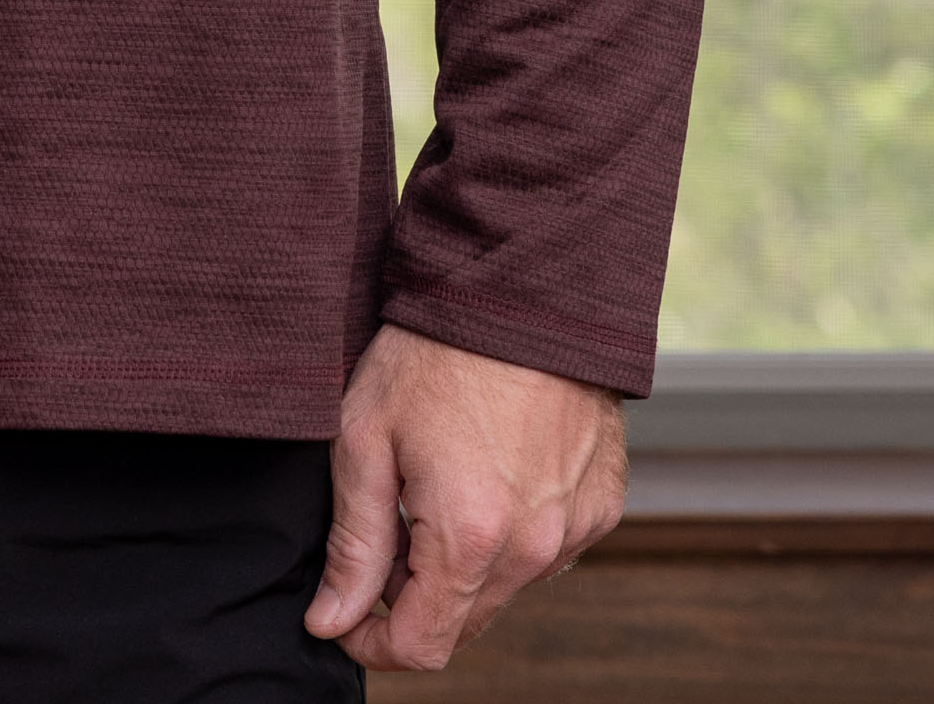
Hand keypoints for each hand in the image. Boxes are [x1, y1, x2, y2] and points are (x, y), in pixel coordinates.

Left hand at [300, 325, 625, 670]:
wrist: (521, 287)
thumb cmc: (433, 352)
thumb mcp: (364, 440)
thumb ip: (353, 544)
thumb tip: (331, 620)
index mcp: (471, 539)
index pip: (422, 646)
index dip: (372, 642)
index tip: (343, 613)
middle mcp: (536, 547)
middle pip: (465, 622)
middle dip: (414, 598)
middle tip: (385, 529)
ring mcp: (576, 526)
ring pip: (508, 587)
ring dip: (464, 566)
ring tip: (432, 489)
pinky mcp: (603, 501)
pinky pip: (548, 548)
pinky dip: (510, 533)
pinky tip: (484, 473)